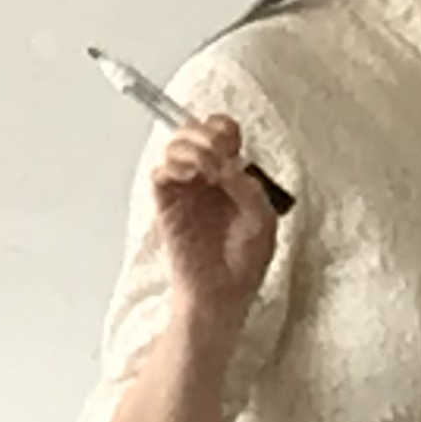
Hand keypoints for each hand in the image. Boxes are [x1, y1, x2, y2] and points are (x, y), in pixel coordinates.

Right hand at [149, 117, 279, 331]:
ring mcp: (184, 189)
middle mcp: (204, 176)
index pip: (220, 132)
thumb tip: (228, 162)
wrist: (224, 291)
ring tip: (203, 170)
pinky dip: (172, 167)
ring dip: (188, 148)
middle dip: (203, 135)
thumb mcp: (262, 219)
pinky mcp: (166, 206)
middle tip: (216, 156)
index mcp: (230, 173)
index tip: (230, 147)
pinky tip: (190, 178)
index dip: (222, 130)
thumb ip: (247, 188)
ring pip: (172, 147)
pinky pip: (158, 174)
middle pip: (192, 131)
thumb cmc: (245, 259)